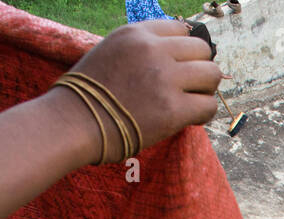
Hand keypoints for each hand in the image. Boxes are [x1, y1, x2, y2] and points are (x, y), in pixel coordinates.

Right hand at [55, 20, 225, 161]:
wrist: (72, 123)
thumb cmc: (87, 94)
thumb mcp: (110, 52)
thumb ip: (140, 50)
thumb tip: (173, 58)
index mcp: (136, 33)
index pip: (181, 29)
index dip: (184, 51)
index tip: (179, 68)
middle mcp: (153, 50)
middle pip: (201, 50)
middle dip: (199, 69)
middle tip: (188, 88)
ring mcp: (164, 78)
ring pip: (211, 74)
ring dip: (205, 90)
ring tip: (191, 102)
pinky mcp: (172, 109)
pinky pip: (208, 105)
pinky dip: (204, 113)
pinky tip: (191, 119)